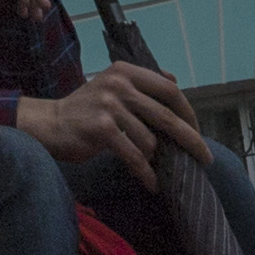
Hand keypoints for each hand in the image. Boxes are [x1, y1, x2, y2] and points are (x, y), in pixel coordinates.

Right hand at [19, 60, 208, 175]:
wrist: (49, 124)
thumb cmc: (85, 109)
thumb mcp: (111, 85)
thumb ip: (142, 83)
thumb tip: (175, 79)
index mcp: (126, 71)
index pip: (169, 89)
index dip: (188, 112)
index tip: (197, 131)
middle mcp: (119, 83)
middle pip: (166, 114)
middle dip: (190, 139)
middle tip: (205, 157)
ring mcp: (109, 104)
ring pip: (150, 140)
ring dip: (156, 159)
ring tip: (154, 169)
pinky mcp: (101, 127)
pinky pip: (135, 156)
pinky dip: (146, 173)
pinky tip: (151, 184)